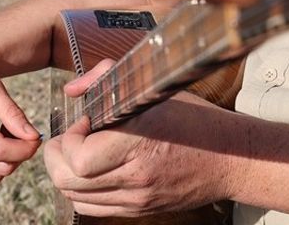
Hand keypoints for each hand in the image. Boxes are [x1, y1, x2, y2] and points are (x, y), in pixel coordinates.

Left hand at [43, 60, 239, 217]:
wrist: (231, 158)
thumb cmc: (193, 118)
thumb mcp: (153, 88)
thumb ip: (106, 78)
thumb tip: (71, 90)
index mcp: (140, 144)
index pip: (80, 159)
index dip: (69, 139)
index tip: (83, 121)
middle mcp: (136, 177)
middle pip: (69, 182)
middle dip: (58, 156)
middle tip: (68, 137)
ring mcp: (137, 198)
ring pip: (75, 197)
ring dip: (66, 173)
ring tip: (77, 152)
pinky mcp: (139, 209)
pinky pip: (93, 207)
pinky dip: (81, 189)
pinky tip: (91, 169)